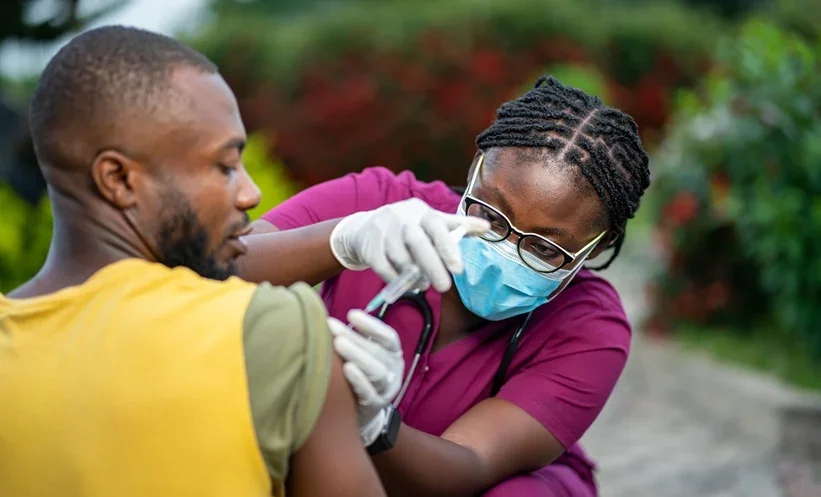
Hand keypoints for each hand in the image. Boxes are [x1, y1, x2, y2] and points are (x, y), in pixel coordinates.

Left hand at [327, 310, 403, 445]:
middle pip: (378, 352)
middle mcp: (394, 371)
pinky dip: (358, 380)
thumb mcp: (363, 356)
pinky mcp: (375, 406)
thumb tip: (330, 321)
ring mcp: (387, 390)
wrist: (363, 414)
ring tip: (338, 344)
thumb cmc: (360, 375)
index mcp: (393, 355)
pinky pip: (369, 393)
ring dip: (357, 355)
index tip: (352, 314)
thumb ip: (355, 339)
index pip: (389, 337)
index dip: (372, 325)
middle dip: (355, 338)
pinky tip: (346, 369)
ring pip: (377, 371)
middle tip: (333, 327)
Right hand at [329, 197, 489, 291]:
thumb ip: (457, 226)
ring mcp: (382, 230)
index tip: (459, 270)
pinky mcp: (368, 246)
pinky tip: (404, 283)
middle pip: (418, 242)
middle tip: (444, 287)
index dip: (448, 248)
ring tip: (423, 285)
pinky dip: (395, 279)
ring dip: (413, 276)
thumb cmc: (406, 228)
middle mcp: (400, 216)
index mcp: (421, 211)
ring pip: (400, 258)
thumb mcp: (430, 223)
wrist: (364, 229)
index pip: (437, 226)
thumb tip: (488, 227)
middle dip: (432, 267)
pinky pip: (383, 267)